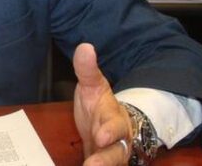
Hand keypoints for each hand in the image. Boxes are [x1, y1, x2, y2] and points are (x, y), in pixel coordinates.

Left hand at [72, 43, 132, 165]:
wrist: (109, 126)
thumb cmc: (99, 106)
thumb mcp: (92, 86)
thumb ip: (87, 70)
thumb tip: (85, 47)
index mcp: (113, 119)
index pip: (114, 125)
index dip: (109, 131)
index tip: (101, 135)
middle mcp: (117, 141)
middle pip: (117, 153)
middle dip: (106, 159)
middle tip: (93, 165)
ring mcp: (111, 155)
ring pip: (112, 163)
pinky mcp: (103, 163)